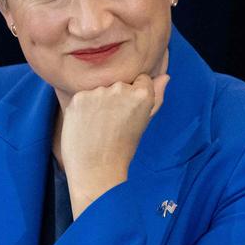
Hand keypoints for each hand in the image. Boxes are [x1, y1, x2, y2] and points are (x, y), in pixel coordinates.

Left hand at [57, 73, 169, 217]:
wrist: (95, 168)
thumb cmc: (122, 148)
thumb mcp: (144, 122)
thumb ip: (157, 96)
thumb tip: (165, 76)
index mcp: (142, 94)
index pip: (141, 79)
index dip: (134, 96)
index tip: (128, 113)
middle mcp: (120, 88)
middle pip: (119, 83)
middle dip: (116, 98)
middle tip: (112, 123)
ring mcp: (98, 92)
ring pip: (100, 89)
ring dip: (98, 102)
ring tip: (98, 126)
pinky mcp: (79, 97)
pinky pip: (83, 96)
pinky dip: (83, 107)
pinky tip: (86, 124)